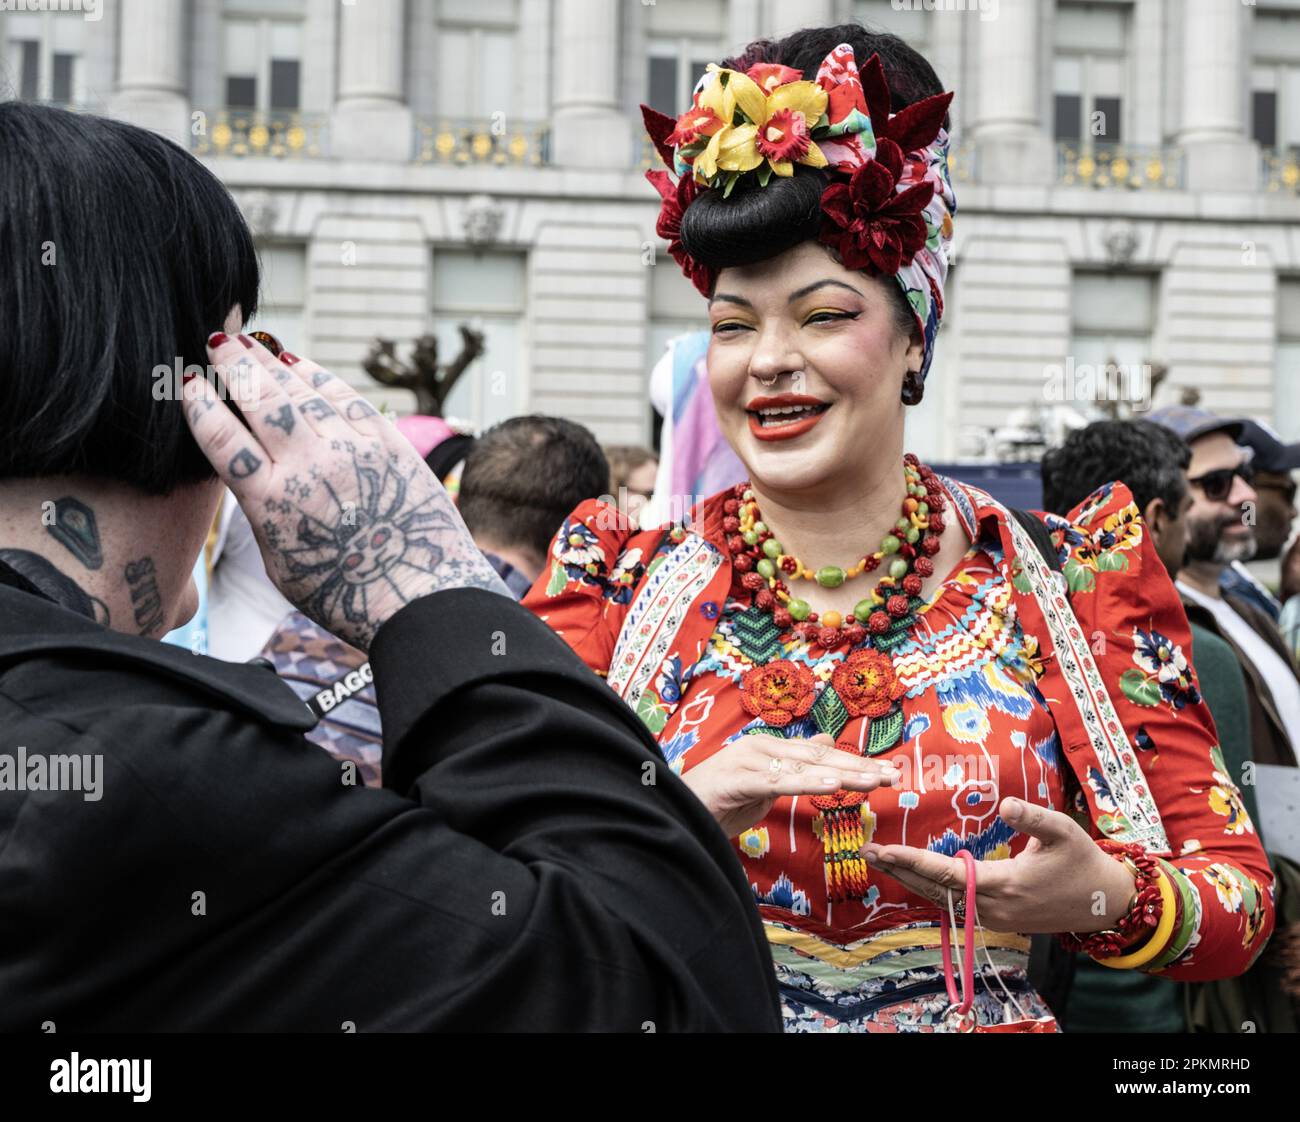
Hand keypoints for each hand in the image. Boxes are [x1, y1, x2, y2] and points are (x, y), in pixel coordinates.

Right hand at [182, 334, 506, 649]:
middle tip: (217, 342)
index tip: (188, 383)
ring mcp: (351, 450)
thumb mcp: (282, 564)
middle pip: (261, 402)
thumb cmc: (346, 594)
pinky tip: (301, 365)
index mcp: (271, 503)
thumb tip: (252, 478)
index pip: (223, 440)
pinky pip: (346, 399)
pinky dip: (319, 377)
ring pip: (303, 393)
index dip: (200, 406)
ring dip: (272, 363)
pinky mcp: (388, 445)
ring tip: (251, 343)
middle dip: (234, 366)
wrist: (422, 595)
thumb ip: (263, 514)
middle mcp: (308, 468)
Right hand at [681, 733, 898, 838]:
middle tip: (893, 776)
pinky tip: (832, 787)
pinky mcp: (737, 780)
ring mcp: (747, 761)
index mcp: (768, 748)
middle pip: (818, 758)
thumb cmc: (716, 803)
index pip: (819, 756)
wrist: (672, 813)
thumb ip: (793, 766)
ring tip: (873, 780)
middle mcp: (760, 747)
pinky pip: (778, 783)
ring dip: (842, 775)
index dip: (854, 764)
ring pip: (803, 768)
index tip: (887, 773)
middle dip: (858, 767)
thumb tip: (825, 744)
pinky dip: (807, 784)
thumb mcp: (763, 785)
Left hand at [862, 797, 1136, 933]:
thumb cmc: (1083, 864)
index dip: (912, 861)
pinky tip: (910, 876)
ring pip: (941, 900)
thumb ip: (1033, 817)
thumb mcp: (1064, 833)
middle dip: (898, 870)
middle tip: (865, 851)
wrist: (1105, 905)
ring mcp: (992, 917)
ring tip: (879, 861)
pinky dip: (928, 889)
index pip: (946, 874)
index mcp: (1004, 884)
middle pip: (934, 890)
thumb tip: (1006, 804)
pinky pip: (953, 904)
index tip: (884, 850)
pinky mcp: (995, 918)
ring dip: (909, 881)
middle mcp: (992, 906)